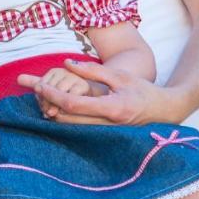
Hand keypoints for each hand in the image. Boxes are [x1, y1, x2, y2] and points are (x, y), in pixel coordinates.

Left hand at [20, 60, 183, 125]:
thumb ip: (93, 70)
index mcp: (112, 108)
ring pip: (70, 126)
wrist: (163, 111)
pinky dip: (65, 118)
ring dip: (54, 112)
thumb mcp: (120, 76)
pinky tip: (56, 107)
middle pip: (67, 118)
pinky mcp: (103, 135)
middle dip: (48, 104)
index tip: (40, 85)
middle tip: (35, 89)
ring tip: (42, 97)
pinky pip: (78, 128)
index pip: (74, 104)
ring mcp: (105, 132)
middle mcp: (106, 124)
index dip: (54, 95)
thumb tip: (67, 64)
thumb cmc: (143, 90)